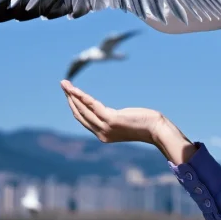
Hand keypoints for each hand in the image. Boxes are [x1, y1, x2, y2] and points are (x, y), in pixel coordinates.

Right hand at [60, 82, 196, 164]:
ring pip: (82, 109)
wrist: (157, 130)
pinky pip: (91, 105)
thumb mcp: (124, 122)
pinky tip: (75, 89)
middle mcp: (101, 134)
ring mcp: (105, 127)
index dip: (75, 107)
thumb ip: (113, 118)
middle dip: (70, 98)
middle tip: (63, 85)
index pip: (84, 120)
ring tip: (64, 83)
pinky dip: (81, 96)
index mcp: (103, 135)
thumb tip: (107, 112)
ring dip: (71, 95)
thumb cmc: (145, 124)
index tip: (70, 95)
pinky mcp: (110, 119)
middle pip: (79, 114)